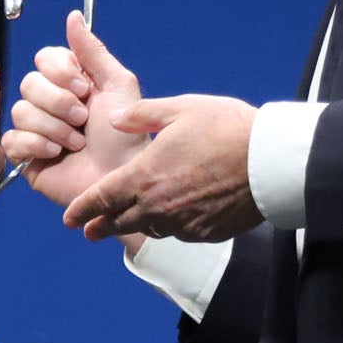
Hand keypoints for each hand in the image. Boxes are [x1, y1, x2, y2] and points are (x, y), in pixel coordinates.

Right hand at [3, 13, 145, 216]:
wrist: (121, 178)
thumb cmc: (126, 136)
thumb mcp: (117, 84)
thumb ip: (92, 50)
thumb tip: (73, 16)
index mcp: (70, 82)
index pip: (43, 59)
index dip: (60, 72)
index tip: (85, 90)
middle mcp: (50, 103)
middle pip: (28, 83)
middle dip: (58, 102)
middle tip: (83, 120)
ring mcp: (36, 129)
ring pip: (20, 110)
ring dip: (53, 126)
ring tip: (76, 143)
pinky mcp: (26, 156)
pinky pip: (11, 138)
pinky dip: (36, 144)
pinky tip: (56, 153)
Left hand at [62, 92, 263, 243]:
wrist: (272, 161)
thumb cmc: (227, 128)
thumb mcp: (181, 109)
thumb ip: (143, 115)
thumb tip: (115, 118)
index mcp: (145, 176)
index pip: (103, 198)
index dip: (83, 209)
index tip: (70, 218)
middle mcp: (159, 206)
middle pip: (121, 221)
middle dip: (102, 226)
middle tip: (89, 232)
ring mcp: (184, 223)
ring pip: (152, 228)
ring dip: (138, 225)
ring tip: (129, 224)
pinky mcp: (207, 232)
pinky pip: (181, 233)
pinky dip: (172, 226)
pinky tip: (174, 218)